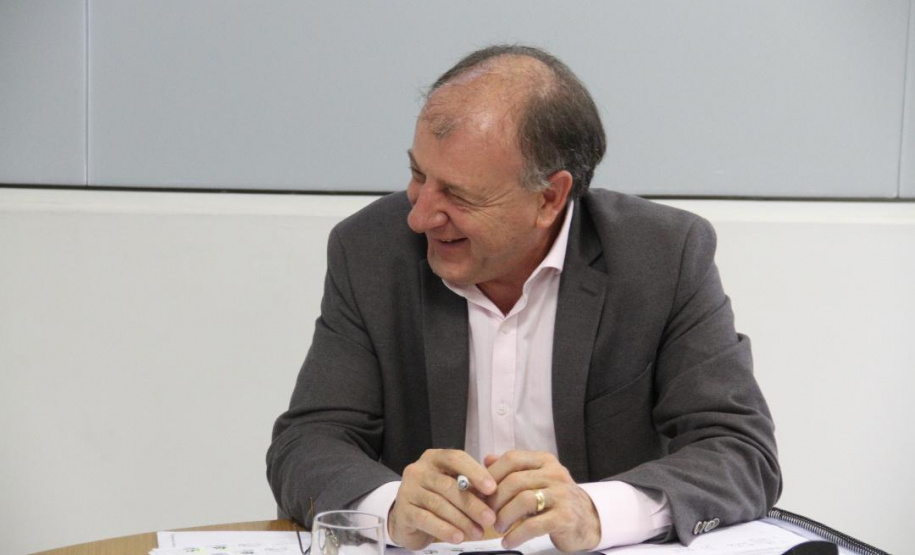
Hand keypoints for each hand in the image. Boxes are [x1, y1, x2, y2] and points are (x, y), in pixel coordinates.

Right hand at [388, 449, 497, 549]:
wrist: (407, 518)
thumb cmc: (437, 498)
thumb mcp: (453, 485)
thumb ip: (471, 484)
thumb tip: (494, 492)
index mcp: (434, 458)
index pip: (456, 458)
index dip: (475, 472)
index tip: (492, 488)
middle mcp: (419, 470)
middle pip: (448, 485)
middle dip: (472, 504)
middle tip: (490, 519)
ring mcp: (408, 489)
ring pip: (439, 504)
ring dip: (462, 520)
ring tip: (478, 532)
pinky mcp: (403, 511)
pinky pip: (426, 520)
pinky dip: (445, 529)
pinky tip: (458, 537)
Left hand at [484, 450, 600, 551]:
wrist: (587, 521)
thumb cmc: (555, 500)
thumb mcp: (536, 479)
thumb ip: (512, 469)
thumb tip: (486, 459)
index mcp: (544, 461)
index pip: (512, 459)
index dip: (491, 474)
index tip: (480, 491)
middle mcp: (555, 474)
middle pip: (515, 481)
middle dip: (495, 500)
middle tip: (487, 514)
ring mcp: (562, 495)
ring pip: (523, 500)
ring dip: (504, 517)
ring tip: (498, 528)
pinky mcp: (565, 517)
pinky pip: (533, 525)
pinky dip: (516, 535)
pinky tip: (509, 541)